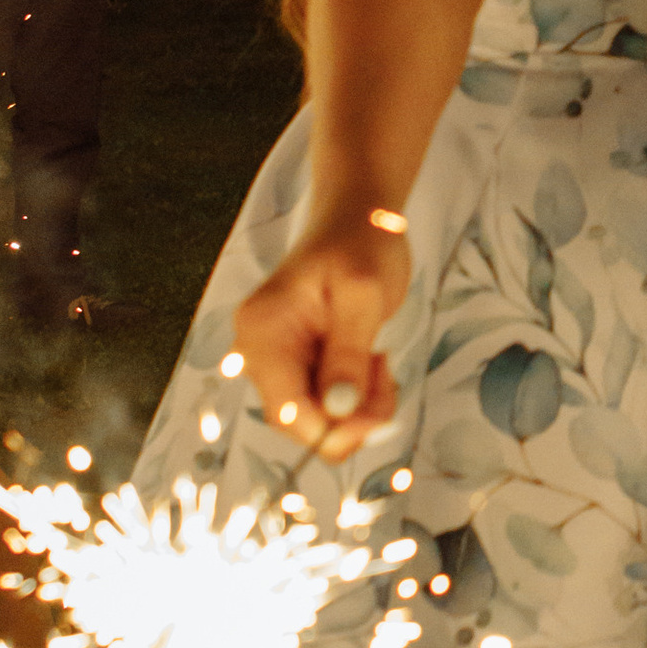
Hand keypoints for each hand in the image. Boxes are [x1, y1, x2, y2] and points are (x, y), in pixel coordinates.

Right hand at [234, 210, 410, 460]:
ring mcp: (278, 357)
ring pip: (317, 415)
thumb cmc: (361, 243)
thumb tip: (337, 410)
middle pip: (300, 420)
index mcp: (264, 332)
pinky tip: (371, 361)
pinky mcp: (299, 360)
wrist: (359, 217)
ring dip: (358, 404)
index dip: (330, 429)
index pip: (286, 412)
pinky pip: (325, 399)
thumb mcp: (364, 295)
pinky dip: (355, 393)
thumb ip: (348, 355)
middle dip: (349, 415)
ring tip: (381, 362)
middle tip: (386, 378)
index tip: (376, 415)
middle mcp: (260, 350)